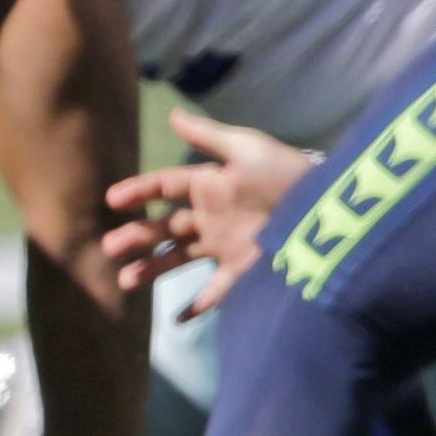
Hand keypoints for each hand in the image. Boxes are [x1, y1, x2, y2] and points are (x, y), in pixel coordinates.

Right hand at [101, 107, 311, 317]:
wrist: (327, 211)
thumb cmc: (286, 176)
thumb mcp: (247, 149)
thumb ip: (208, 135)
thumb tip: (171, 114)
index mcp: (208, 187)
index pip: (164, 188)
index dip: (138, 192)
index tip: (111, 200)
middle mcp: (210, 218)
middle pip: (163, 228)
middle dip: (135, 237)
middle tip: (108, 247)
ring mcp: (223, 247)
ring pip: (177, 259)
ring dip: (152, 269)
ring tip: (125, 281)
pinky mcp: (241, 272)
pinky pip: (214, 292)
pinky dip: (196, 306)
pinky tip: (177, 320)